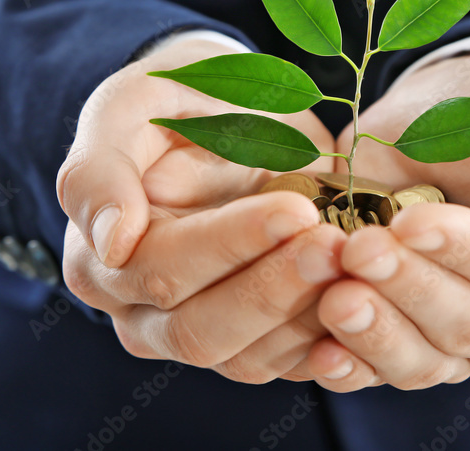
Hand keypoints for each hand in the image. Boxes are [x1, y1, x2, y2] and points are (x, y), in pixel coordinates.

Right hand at [57, 38, 344, 381]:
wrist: (229, 120)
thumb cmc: (175, 105)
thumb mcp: (130, 105)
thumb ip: (101, 168)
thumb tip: (111, 241)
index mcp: (102, 261)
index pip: (165, 270)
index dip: (231, 244)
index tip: (294, 211)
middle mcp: (144, 315)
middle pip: (204, 330)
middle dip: (276, 289)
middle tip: (337, 245)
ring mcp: (201, 335)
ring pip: (251, 358)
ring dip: (310, 316)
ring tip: (359, 263)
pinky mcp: (255, 346)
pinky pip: (292, 364)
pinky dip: (333, 341)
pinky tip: (368, 298)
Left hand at [302, 52, 469, 390]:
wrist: (446, 116)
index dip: (465, 251)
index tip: (411, 221)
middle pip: (467, 325)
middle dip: (410, 287)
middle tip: (360, 249)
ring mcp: (460, 345)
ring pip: (422, 359)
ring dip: (375, 332)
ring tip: (334, 295)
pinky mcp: (405, 347)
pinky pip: (378, 372)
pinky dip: (349, 367)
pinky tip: (320, 352)